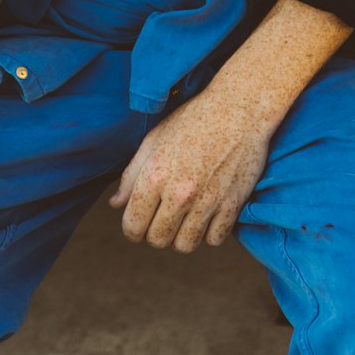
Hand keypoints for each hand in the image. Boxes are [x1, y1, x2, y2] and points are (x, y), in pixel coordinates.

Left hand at [108, 78, 274, 251]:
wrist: (239, 109)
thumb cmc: (193, 120)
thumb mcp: (154, 140)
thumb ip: (131, 175)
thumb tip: (116, 204)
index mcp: (155, 175)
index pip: (133, 226)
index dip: (132, 229)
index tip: (138, 223)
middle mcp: (180, 192)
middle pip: (158, 240)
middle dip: (155, 233)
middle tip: (162, 216)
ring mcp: (208, 201)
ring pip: (185, 246)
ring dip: (181, 236)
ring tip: (184, 216)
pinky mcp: (232, 206)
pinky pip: (213, 240)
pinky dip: (208, 232)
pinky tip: (206, 214)